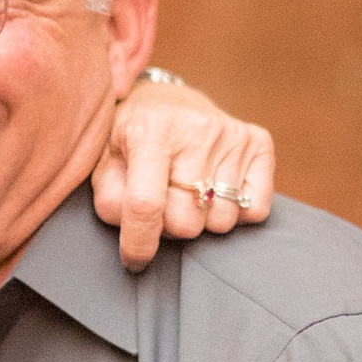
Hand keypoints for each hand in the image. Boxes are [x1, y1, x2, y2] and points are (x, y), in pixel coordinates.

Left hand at [93, 80, 274, 270]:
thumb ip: (112, 201)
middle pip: (187, 222)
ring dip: (202, 218)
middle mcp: (196, 130)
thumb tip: (137, 233)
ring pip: (222, 221)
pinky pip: (255, 210)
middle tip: (163, 204)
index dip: (139, 243)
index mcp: (151, 131)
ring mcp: (232, 135)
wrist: (165, 100)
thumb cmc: (129, 139)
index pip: (146, 205)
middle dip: (170, 226)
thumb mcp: (104, 164)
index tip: (134, 261)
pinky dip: (236, 211)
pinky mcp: (258, 142)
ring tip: (189, 193)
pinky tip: (216, 188)